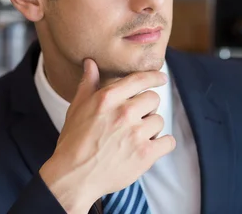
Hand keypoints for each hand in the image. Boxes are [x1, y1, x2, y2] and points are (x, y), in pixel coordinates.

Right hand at [39, 58, 175, 213]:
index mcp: (108, 98)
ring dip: (151, 128)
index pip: (140, 79)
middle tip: (134, 120)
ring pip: (159, 121)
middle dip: (146, 108)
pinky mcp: (145, 154)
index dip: (154, 77)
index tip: (161, 78)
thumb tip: (91, 63)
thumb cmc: (73, 142)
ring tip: (135, 137)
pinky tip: (150, 148)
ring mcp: (136, 133)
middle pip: (153, 99)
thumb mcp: (77, 108)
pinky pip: (168, 141)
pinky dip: (162, 145)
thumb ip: (88, 84)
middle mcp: (124, 112)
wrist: (73, 177)